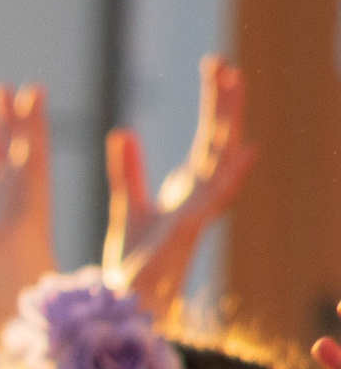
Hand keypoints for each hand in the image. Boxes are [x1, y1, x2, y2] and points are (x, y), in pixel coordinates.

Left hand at [105, 56, 255, 316]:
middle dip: (224, 104)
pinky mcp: (188, 231)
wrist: (126, 304)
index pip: (208, 143)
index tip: (217, 71)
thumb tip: (123, 132)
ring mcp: (199, 214)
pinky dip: (231, 174)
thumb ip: (128, 173)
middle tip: (224, 64)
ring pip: (222, 160)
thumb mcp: (129, 208)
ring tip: (233, 82)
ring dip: (227, 122)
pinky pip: (215, 198)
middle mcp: (200, 201)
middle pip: (219, 143)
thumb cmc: (133, 265)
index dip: (215, 108)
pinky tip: (244, 149)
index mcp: (188, 195)